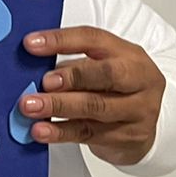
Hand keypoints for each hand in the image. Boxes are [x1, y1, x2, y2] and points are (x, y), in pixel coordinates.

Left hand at [21, 26, 167, 165]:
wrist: (145, 127)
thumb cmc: (115, 91)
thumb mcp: (100, 69)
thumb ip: (72, 65)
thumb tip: (31, 68)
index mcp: (129, 54)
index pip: (94, 39)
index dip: (61, 40)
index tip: (31, 44)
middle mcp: (140, 80)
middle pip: (107, 74)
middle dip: (72, 77)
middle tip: (43, 82)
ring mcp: (139, 110)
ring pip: (96, 106)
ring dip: (59, 106)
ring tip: (31, 107)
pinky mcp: (130, 137)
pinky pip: (89, 133)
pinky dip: (60, 131)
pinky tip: (41, 130)